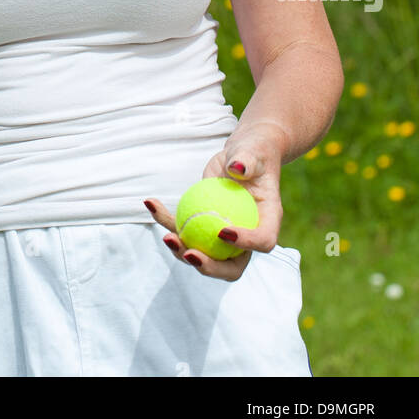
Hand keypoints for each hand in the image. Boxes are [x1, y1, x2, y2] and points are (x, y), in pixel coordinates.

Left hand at [142, 122, 287, 282]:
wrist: (240, 158)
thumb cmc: (252, 153)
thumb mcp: (253, 152)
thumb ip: (247, 160)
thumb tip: (237, 168)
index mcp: (267, 221)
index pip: (262, 241)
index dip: (245, 244)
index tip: (223, 231)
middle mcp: (247, 236)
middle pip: (232, 266)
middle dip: (210, 267)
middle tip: (190, 254)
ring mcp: (224, 237)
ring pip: (204, 255)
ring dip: (183, 251)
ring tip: (167, 237)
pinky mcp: (203, 225)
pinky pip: (183, 228)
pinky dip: (165, 219)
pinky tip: (150, 202)